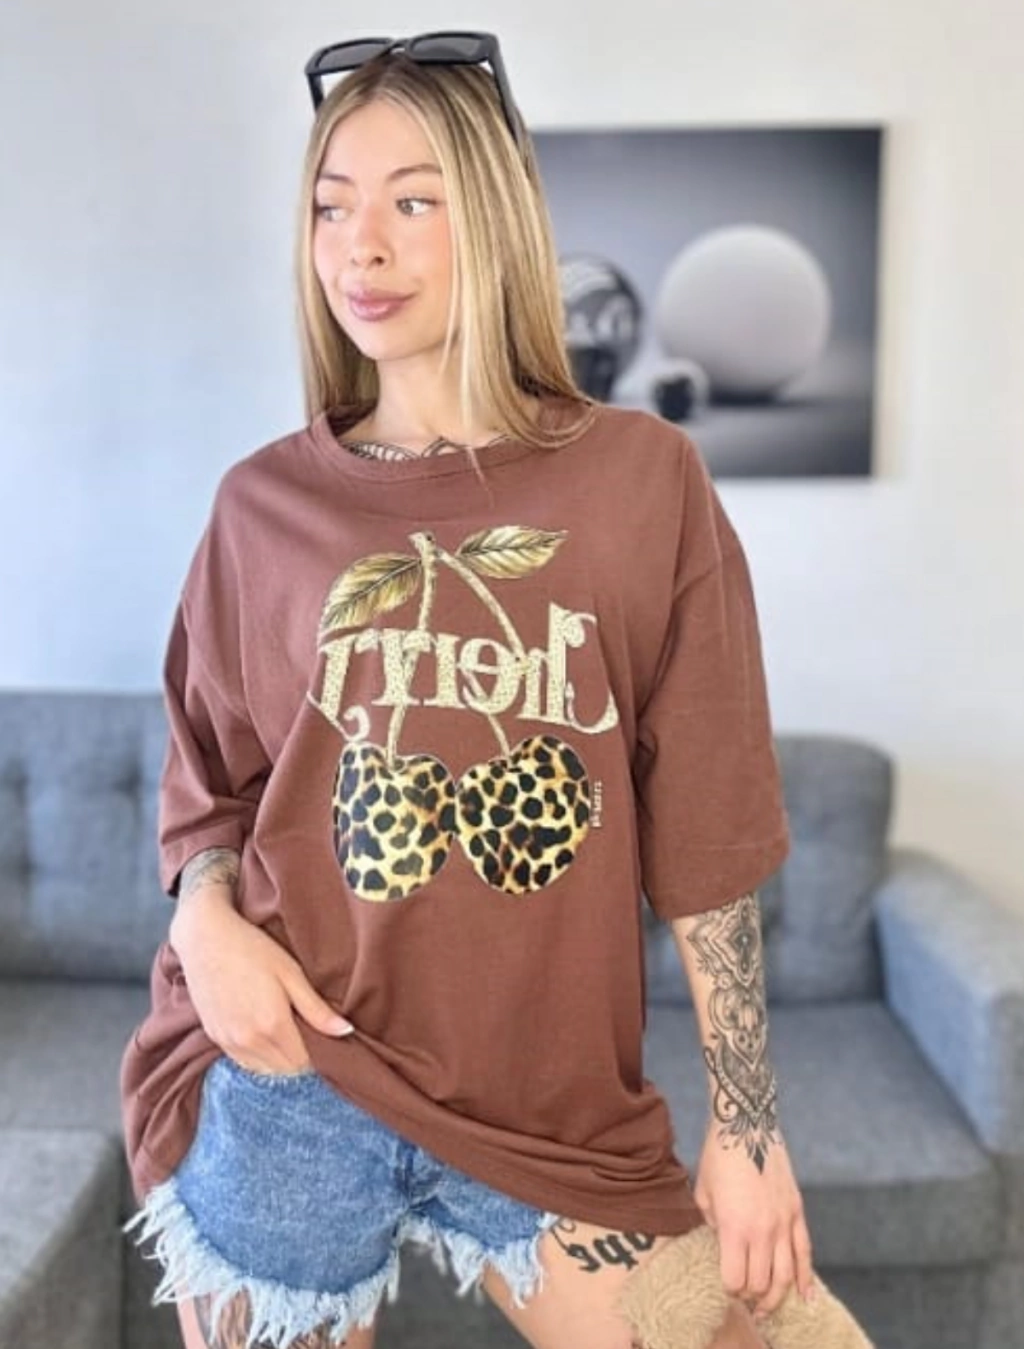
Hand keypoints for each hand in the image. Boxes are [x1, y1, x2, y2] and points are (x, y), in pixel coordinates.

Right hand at [168, 885, 354, 1073]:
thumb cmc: (252, 949)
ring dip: (279, 1060)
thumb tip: (345, 1032)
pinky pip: (243, 1062)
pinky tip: (264, 1033)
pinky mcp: (214, 1037)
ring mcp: (228, 1042)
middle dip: (300, 1058)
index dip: (318, 1054)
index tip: (324, 1038)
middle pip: (284, 1070)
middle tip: (308, 1032)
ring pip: (263, 1070)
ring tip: (288, 1032)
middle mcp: (248, 1041)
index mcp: (272, 1025)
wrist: (205, 938)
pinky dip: (258, 1056)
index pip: (304, 1063)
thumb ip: (317, 1009)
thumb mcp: (291, 973)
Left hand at [692, 1120, 816, 1322]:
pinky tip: (806, 1296)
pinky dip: (806, 1278)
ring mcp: (784, 1222)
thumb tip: (725, 1247)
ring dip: (777, 1297)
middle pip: (762, 1283)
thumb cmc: (718, 1157)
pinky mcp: (797, 1211)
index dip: (729, 1289)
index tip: (726, 1286)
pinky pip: (805, 1253)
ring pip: (787, 1275)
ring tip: (768, 1308)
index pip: (735, 1279)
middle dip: (751, 1297)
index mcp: (734, 1227)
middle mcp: (763, 1230)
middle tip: (745, 1299)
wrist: (746, 1123)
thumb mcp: (703, 1194)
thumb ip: (715, 1226)